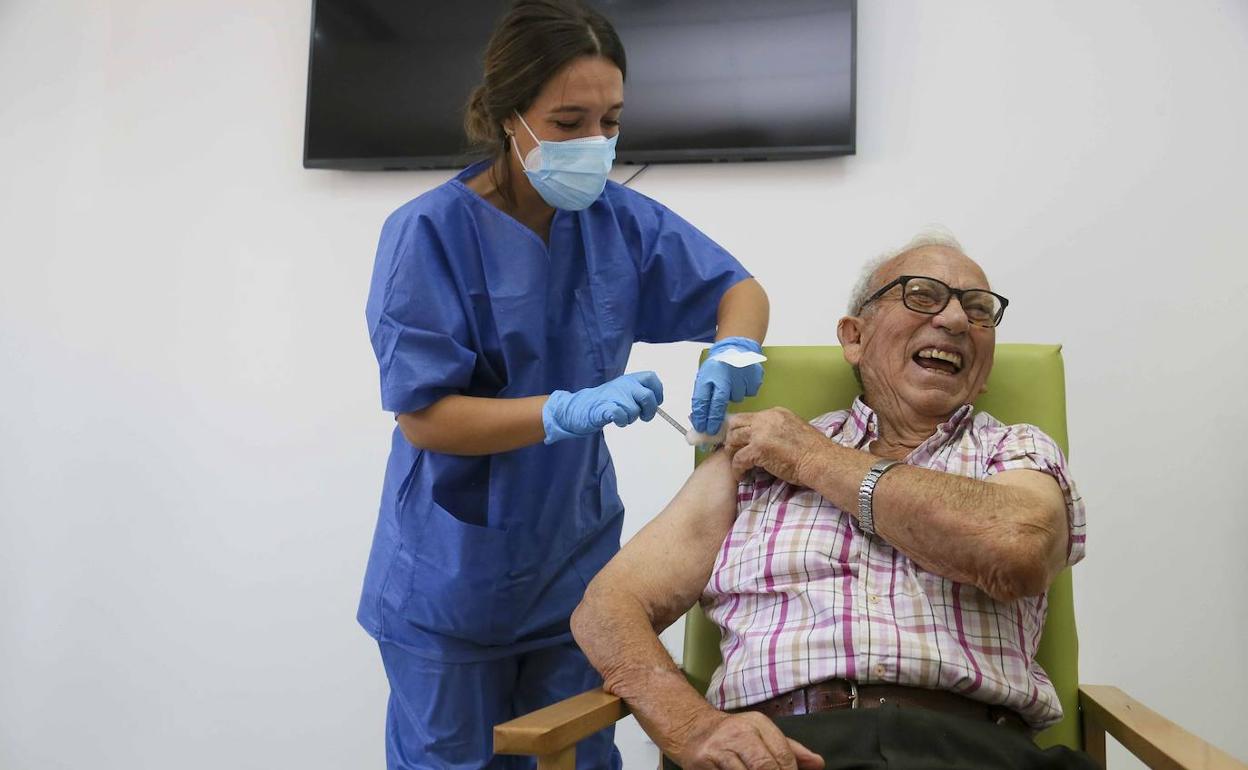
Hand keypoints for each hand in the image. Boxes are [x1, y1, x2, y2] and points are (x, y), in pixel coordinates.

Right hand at [542, 371, 663, 442]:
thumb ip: (638, 393)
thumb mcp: (624, 391)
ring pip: (635, 410)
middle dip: (650, 411)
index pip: (651, 378)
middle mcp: (623, 384)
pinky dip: (622, 422)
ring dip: (631, 419)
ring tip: (622, 417)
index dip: (658, 392)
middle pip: (648, 397)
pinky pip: (622, 415)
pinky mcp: (604, 407)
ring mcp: (613, 395)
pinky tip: (616, 421)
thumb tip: (657, 406)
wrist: (580, 407)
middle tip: (644, 418)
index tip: (656, 403)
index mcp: (629, 378)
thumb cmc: (606, 402)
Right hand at [673, 709, 823, 769]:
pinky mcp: (703, 763)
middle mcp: (739, 733)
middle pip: (765, 767)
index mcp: (758, 724)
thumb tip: (818, 764)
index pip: (783, 756)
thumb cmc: (732, 735)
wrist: (691, 728)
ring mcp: (719, 748)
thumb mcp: (762, 733)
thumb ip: (790, 749)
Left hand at [691, 337, 764, 434]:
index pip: (705, 402)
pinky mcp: (754, 376)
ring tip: (731, 383)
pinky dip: (745, 390)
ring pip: (737, 399)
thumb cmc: (718, 365)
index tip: (702, 429)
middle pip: (720, 404)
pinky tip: (741, 380)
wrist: (736, 346)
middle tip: (714, 425)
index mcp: (710, 375)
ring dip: (733, 396)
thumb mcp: (704, 377)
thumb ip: (702, 396)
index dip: (703, 418)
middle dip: (715, 418)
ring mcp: (741, 376)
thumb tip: (699, 418)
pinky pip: (749, 392)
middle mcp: (725, 376)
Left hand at [723, 408, 826, 483]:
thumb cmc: (814, 451)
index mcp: (776, 413)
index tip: (741, 441)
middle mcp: (766, 419)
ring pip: (733, 439)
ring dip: (732, 452)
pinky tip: (741, 476)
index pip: (749, 417)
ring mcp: (760, 433)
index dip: (742, 430)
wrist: (821, 461)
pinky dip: (737, 469)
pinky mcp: (758, 449)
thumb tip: (768, 439)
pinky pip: (738, 459)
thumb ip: (778, 430)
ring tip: (737, 464)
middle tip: (734, 451)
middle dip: (732, 438)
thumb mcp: (795, 429)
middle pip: (736, 424)